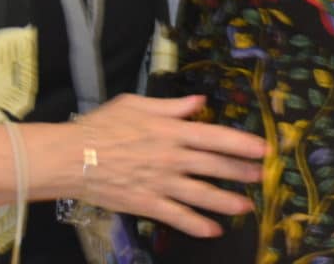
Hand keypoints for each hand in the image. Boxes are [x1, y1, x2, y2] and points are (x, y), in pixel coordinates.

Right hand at [64, 93, 266, 238]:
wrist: (69, 158)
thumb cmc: (100, 126)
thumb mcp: (136, 105)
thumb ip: (171, 106)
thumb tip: (199, 102)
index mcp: (172, 130)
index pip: (216, 137)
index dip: (243, 144)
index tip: (263, 149)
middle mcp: (172, 157)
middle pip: (215, 166)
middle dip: (242, 172)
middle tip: (262, 177)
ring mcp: (161, 183)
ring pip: (202, 194)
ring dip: (227, 201)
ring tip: (247, 206)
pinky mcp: (147, 204)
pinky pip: (177, 216)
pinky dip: (197, 225)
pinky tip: (213, 230)